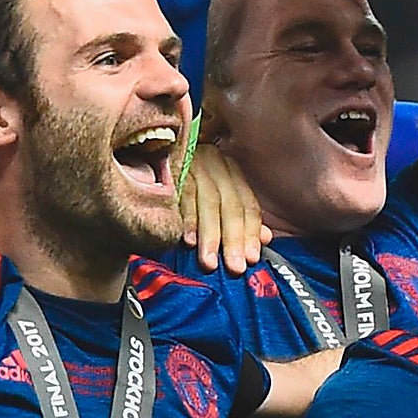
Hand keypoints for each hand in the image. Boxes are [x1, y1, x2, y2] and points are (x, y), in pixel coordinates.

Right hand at [180, 142, 268, 273]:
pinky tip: (188, 241)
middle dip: (234, 238)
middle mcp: (215, 162)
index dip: (251, 232)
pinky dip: (188, 220)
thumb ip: (241, 216)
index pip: (247, 204)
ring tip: (210, 262)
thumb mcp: (219, 193)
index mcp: (230, 169)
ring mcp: (193, 162)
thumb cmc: (188, 179)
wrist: (151, 150)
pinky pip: (182, 195)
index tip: (251, 259)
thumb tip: (266, 237)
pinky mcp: (170, 167)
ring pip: (209, 202)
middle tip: (235, 267)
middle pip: (231, 204)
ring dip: (210, 235)